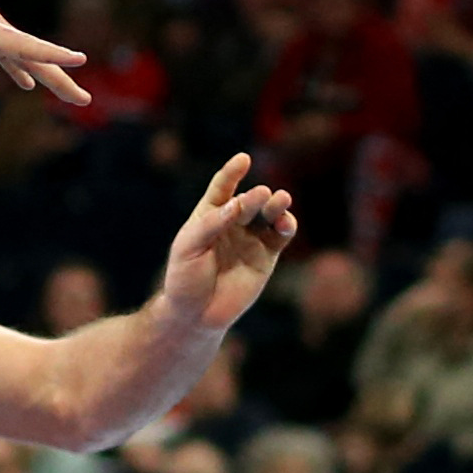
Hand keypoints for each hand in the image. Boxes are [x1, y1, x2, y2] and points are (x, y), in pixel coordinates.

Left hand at [0, 0, 85, 101]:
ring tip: (66, 93)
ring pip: (21, 52)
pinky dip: (18, 64)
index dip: (53, 57)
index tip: (80, 61)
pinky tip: (25, 81)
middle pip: (32, 54)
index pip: (24, 47)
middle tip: (83, 100)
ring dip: (44, 73)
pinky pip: (5, 48)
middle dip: (59, 77)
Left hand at [156, 153, 297, 329]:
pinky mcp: (267, 256)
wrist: (195, 313)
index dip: (232, 173)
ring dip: (276, 205)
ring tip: (281, 200)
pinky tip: (286, 224)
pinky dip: (287, 226)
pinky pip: (281, 236)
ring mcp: (251, 238)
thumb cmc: (184, 277)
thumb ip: (211, 224)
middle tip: (261, 195)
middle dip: (256, 196)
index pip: (222, 187)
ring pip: (269, 214)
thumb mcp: (188, 247)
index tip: (243, 159)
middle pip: (248, 201)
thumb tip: (237, 204)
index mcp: (209, 215)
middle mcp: (233, 223)